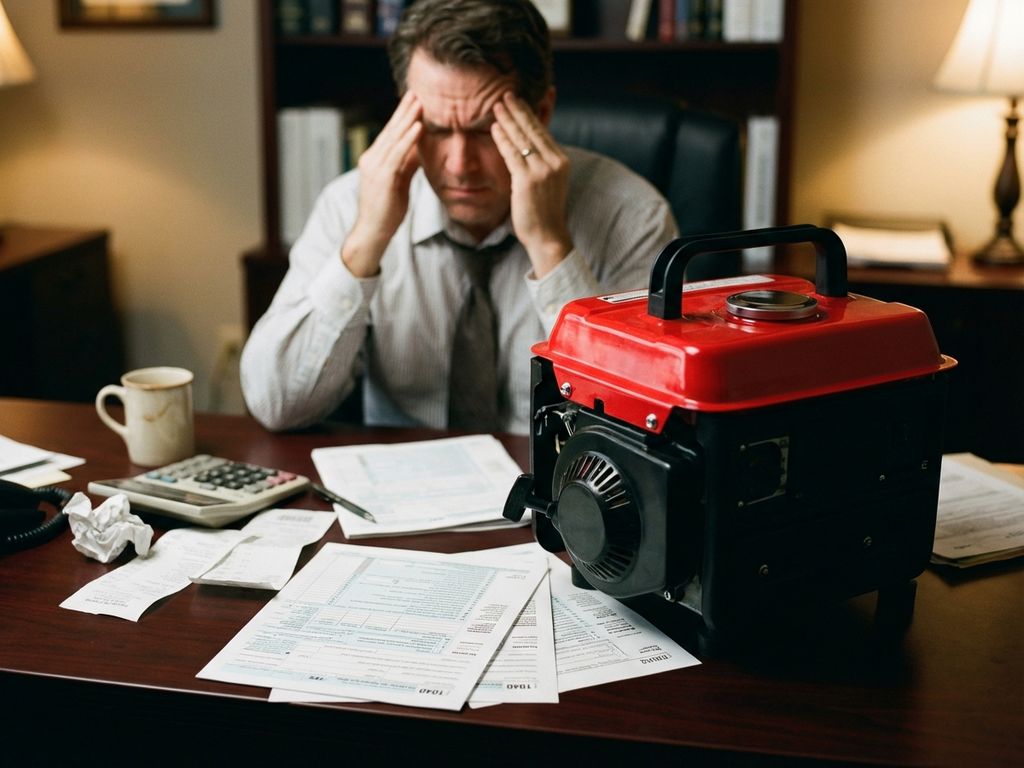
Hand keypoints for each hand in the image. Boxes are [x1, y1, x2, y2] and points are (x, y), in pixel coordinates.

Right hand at [341, 92, 422, 276]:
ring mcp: (375, 167)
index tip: (413, 100)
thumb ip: (407, 164)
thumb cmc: (387, 210)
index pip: (390, 133)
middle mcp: (372, 159)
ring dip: (408, 119)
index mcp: (374, 159)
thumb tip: (419, 149)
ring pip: (394, 138)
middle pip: (391, 130)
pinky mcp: (383, 177)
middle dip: (404, 110)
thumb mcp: (399, 181)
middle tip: (416, 91)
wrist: (373, 232)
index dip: (401, 116)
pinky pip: (398, 154)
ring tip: (420, 102)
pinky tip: (419, 126)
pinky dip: (409, 139)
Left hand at [491, 92, 572, 278]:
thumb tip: (529, 147)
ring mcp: (543, 171)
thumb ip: (541, 164)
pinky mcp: (528, 180)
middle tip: (505, 94)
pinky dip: (502, 139)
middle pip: (533, 129)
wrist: (547, 237)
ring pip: (522, 138)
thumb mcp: (548, 183)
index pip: (543, 132)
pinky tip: (494, 127)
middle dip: (518, 110)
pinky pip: (512, 154)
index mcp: (561, 161)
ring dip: (507, 119)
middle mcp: (555, 162)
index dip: (529, 114)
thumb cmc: (543, 212)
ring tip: (496, 105)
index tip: (517, 101)